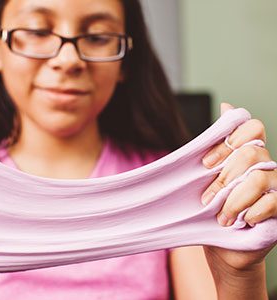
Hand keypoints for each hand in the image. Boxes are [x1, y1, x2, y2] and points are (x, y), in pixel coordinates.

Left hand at [201, 103, 276, 270]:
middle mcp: (266, 166)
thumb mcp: (207, 176)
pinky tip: (242, 221)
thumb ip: (217, 144)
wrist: (222, 245)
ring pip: (258, 178)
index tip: (205, 162)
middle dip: (223, 177)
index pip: (252, 128)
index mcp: (248, 154)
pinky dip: (251, 212)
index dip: (230, 139)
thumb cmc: (212, 208)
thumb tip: (227, 105)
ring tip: (221, 216)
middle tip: (207, 197)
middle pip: (250, 154)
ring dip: (233, 200)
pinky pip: (273, 202)